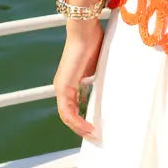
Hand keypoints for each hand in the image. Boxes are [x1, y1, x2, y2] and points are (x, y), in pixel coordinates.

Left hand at [53, 20, 103, 139]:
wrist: (84, 30)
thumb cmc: (93, 41)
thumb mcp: (96, 65)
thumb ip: (96, 78)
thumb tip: (106, 86)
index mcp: (70, 82)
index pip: (73, 107)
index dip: (82, 119)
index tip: (96, 127)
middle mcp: (62, 87)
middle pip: (69, 115)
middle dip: (82, 128)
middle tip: (96, 136)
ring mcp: (61, 88)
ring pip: (67, 117)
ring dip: (80, 128)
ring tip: (94, 135)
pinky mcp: (63, 88)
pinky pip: (67, 112)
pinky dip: (77, 122)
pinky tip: (89, 128)